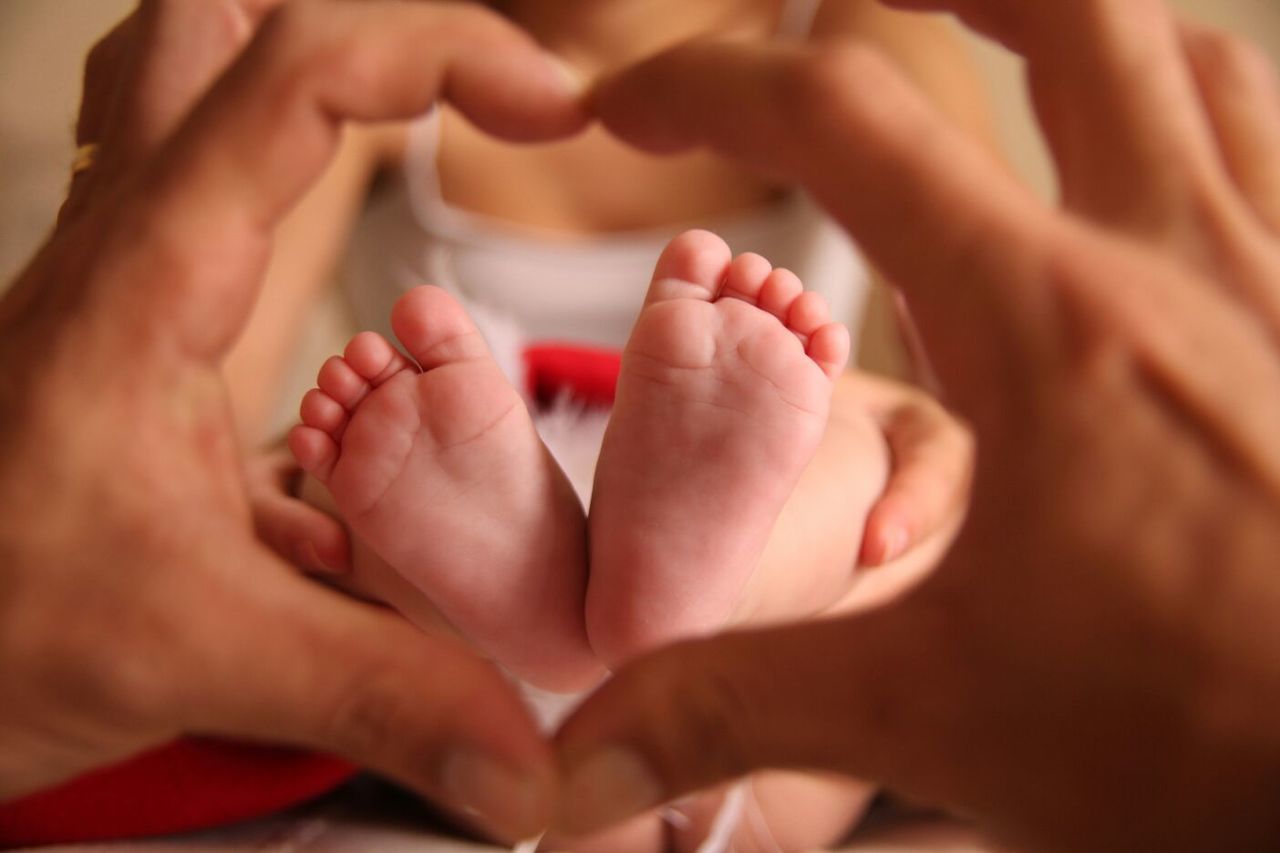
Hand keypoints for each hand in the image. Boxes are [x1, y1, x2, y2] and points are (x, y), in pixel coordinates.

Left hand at [0, 0, 585, 838]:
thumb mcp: (197, 657)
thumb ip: (384, 691)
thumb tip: (533, 751)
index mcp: (147, 287)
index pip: (297, 78)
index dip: (443, 51)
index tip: (550, 108)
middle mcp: (123, 252)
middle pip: (220, 27)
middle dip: (372, 33)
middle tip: (479, 91)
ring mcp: (110, 275)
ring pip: (177, 76)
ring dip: (299, 62)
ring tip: (411, 104)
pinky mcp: (114, 320)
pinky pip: (176, 171)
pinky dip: (257, 148)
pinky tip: (314, 218)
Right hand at [556, 1, 1279, 848]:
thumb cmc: (1217, 741)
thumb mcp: (938, 716)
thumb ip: (732, 709)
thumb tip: (582, 762)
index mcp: (1049, 327)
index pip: (841, 126)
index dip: (704, 85)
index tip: (631, 109)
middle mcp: (1178, 265)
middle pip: (1067, 9)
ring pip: (1191, 59)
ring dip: (1077, 28)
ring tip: (997, 42)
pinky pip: (1274, 154)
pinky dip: (1194, 116)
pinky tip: (1151, 175)